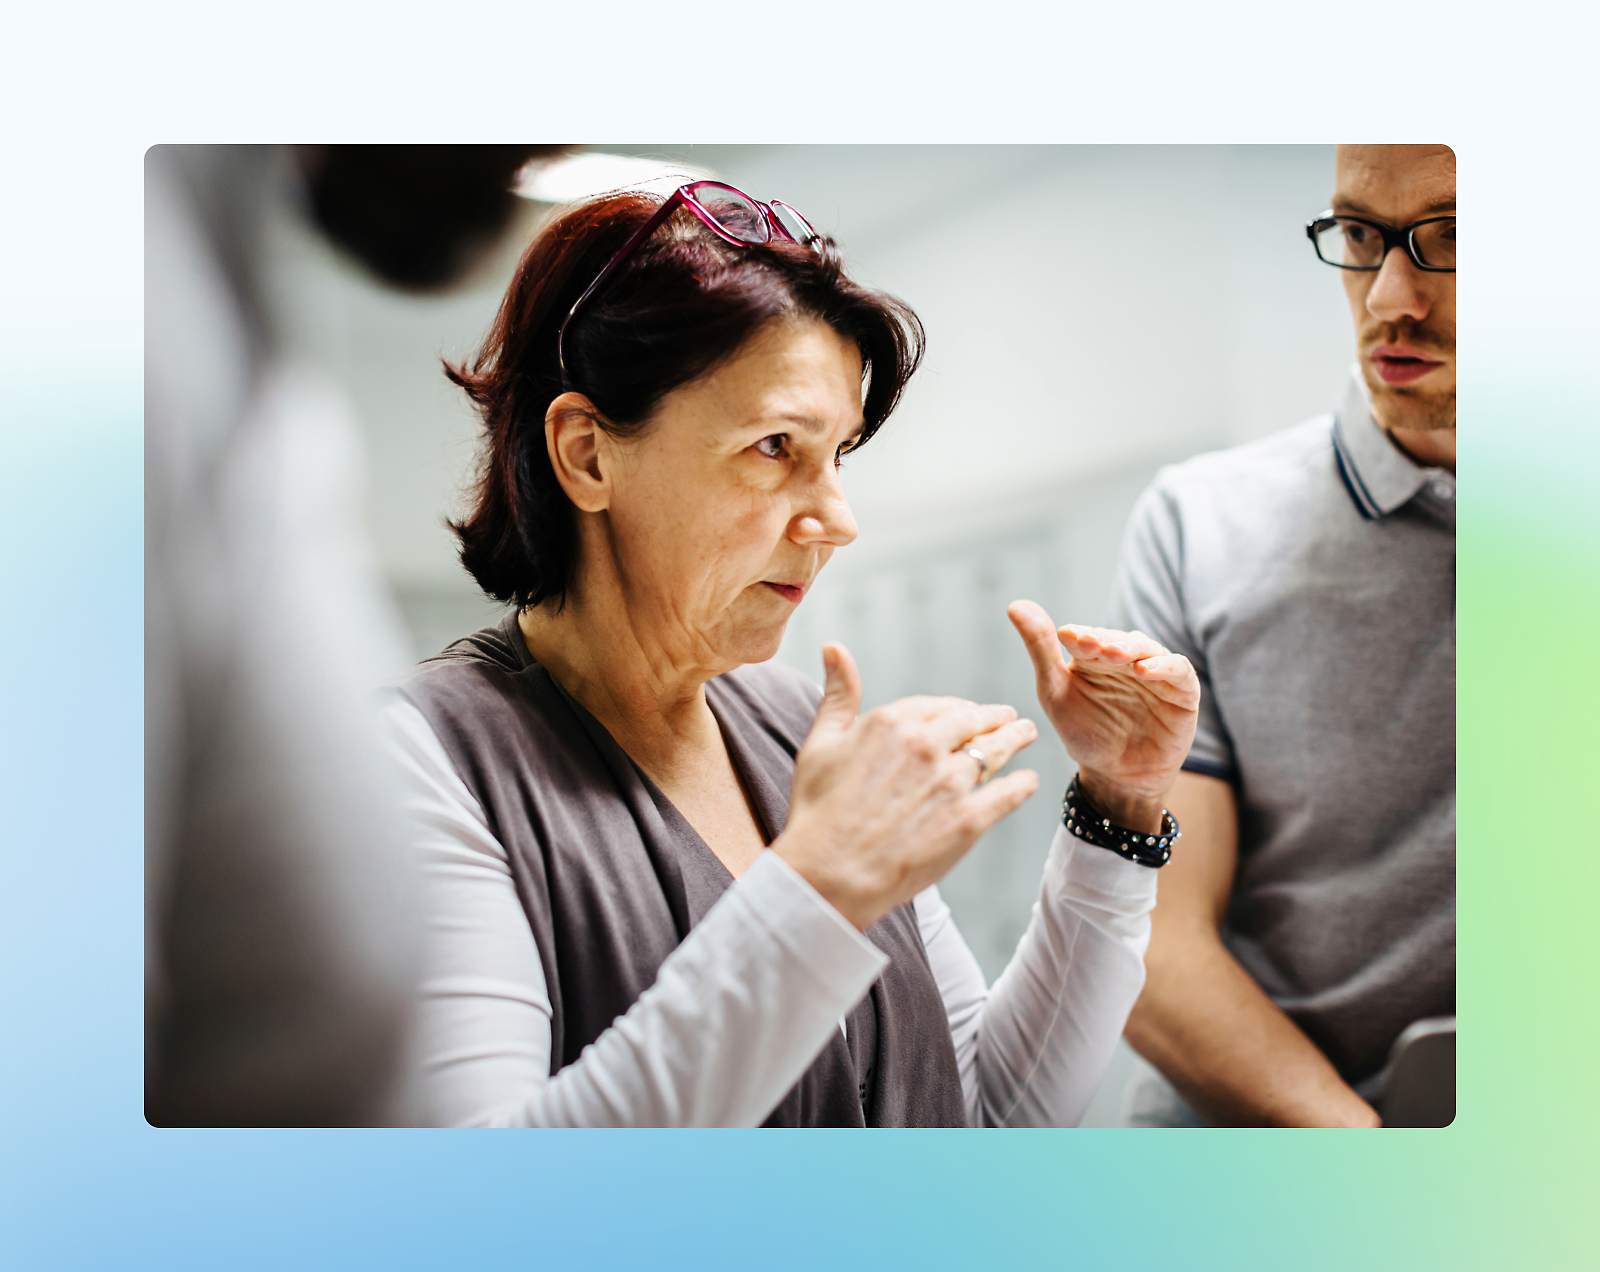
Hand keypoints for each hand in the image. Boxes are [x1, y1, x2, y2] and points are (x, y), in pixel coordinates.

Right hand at [775, 643, 1039, 931]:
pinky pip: (1008, 793)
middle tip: (1009, 719)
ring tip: (1026, 735)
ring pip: (995, 751)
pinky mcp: (968, 820)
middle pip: (973, 723)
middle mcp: (926, 745)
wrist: (829, 873)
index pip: (938, 706)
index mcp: (892, 722)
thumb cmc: (817, 811)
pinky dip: (1022, 785)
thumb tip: (833, 647)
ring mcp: (950, 782)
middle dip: (994, 718)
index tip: (967, 711)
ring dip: (1015, 739)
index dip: (956, 708)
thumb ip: (838, 694)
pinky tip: (1028, 781)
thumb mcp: (820, 744)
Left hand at [1007, 600, 1198, 832]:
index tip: (1066, 637)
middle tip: (1090, 644)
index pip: (1089, 637)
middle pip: (1118, 640)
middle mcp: (1127, 658)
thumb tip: (1016, 605)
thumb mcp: (1055, 692)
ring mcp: (1157, 673)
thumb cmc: (1085, 733)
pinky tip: (1144, 670)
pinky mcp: (1182, 691)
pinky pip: (1179, 670)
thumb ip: (1039, 650)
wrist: (1117, 776)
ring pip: (1148, 649)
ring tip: (1114, 654)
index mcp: (1095, 656)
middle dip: (1104, 641)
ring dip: (1131, 648)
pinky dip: (1164, 666)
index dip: (1080, 635)